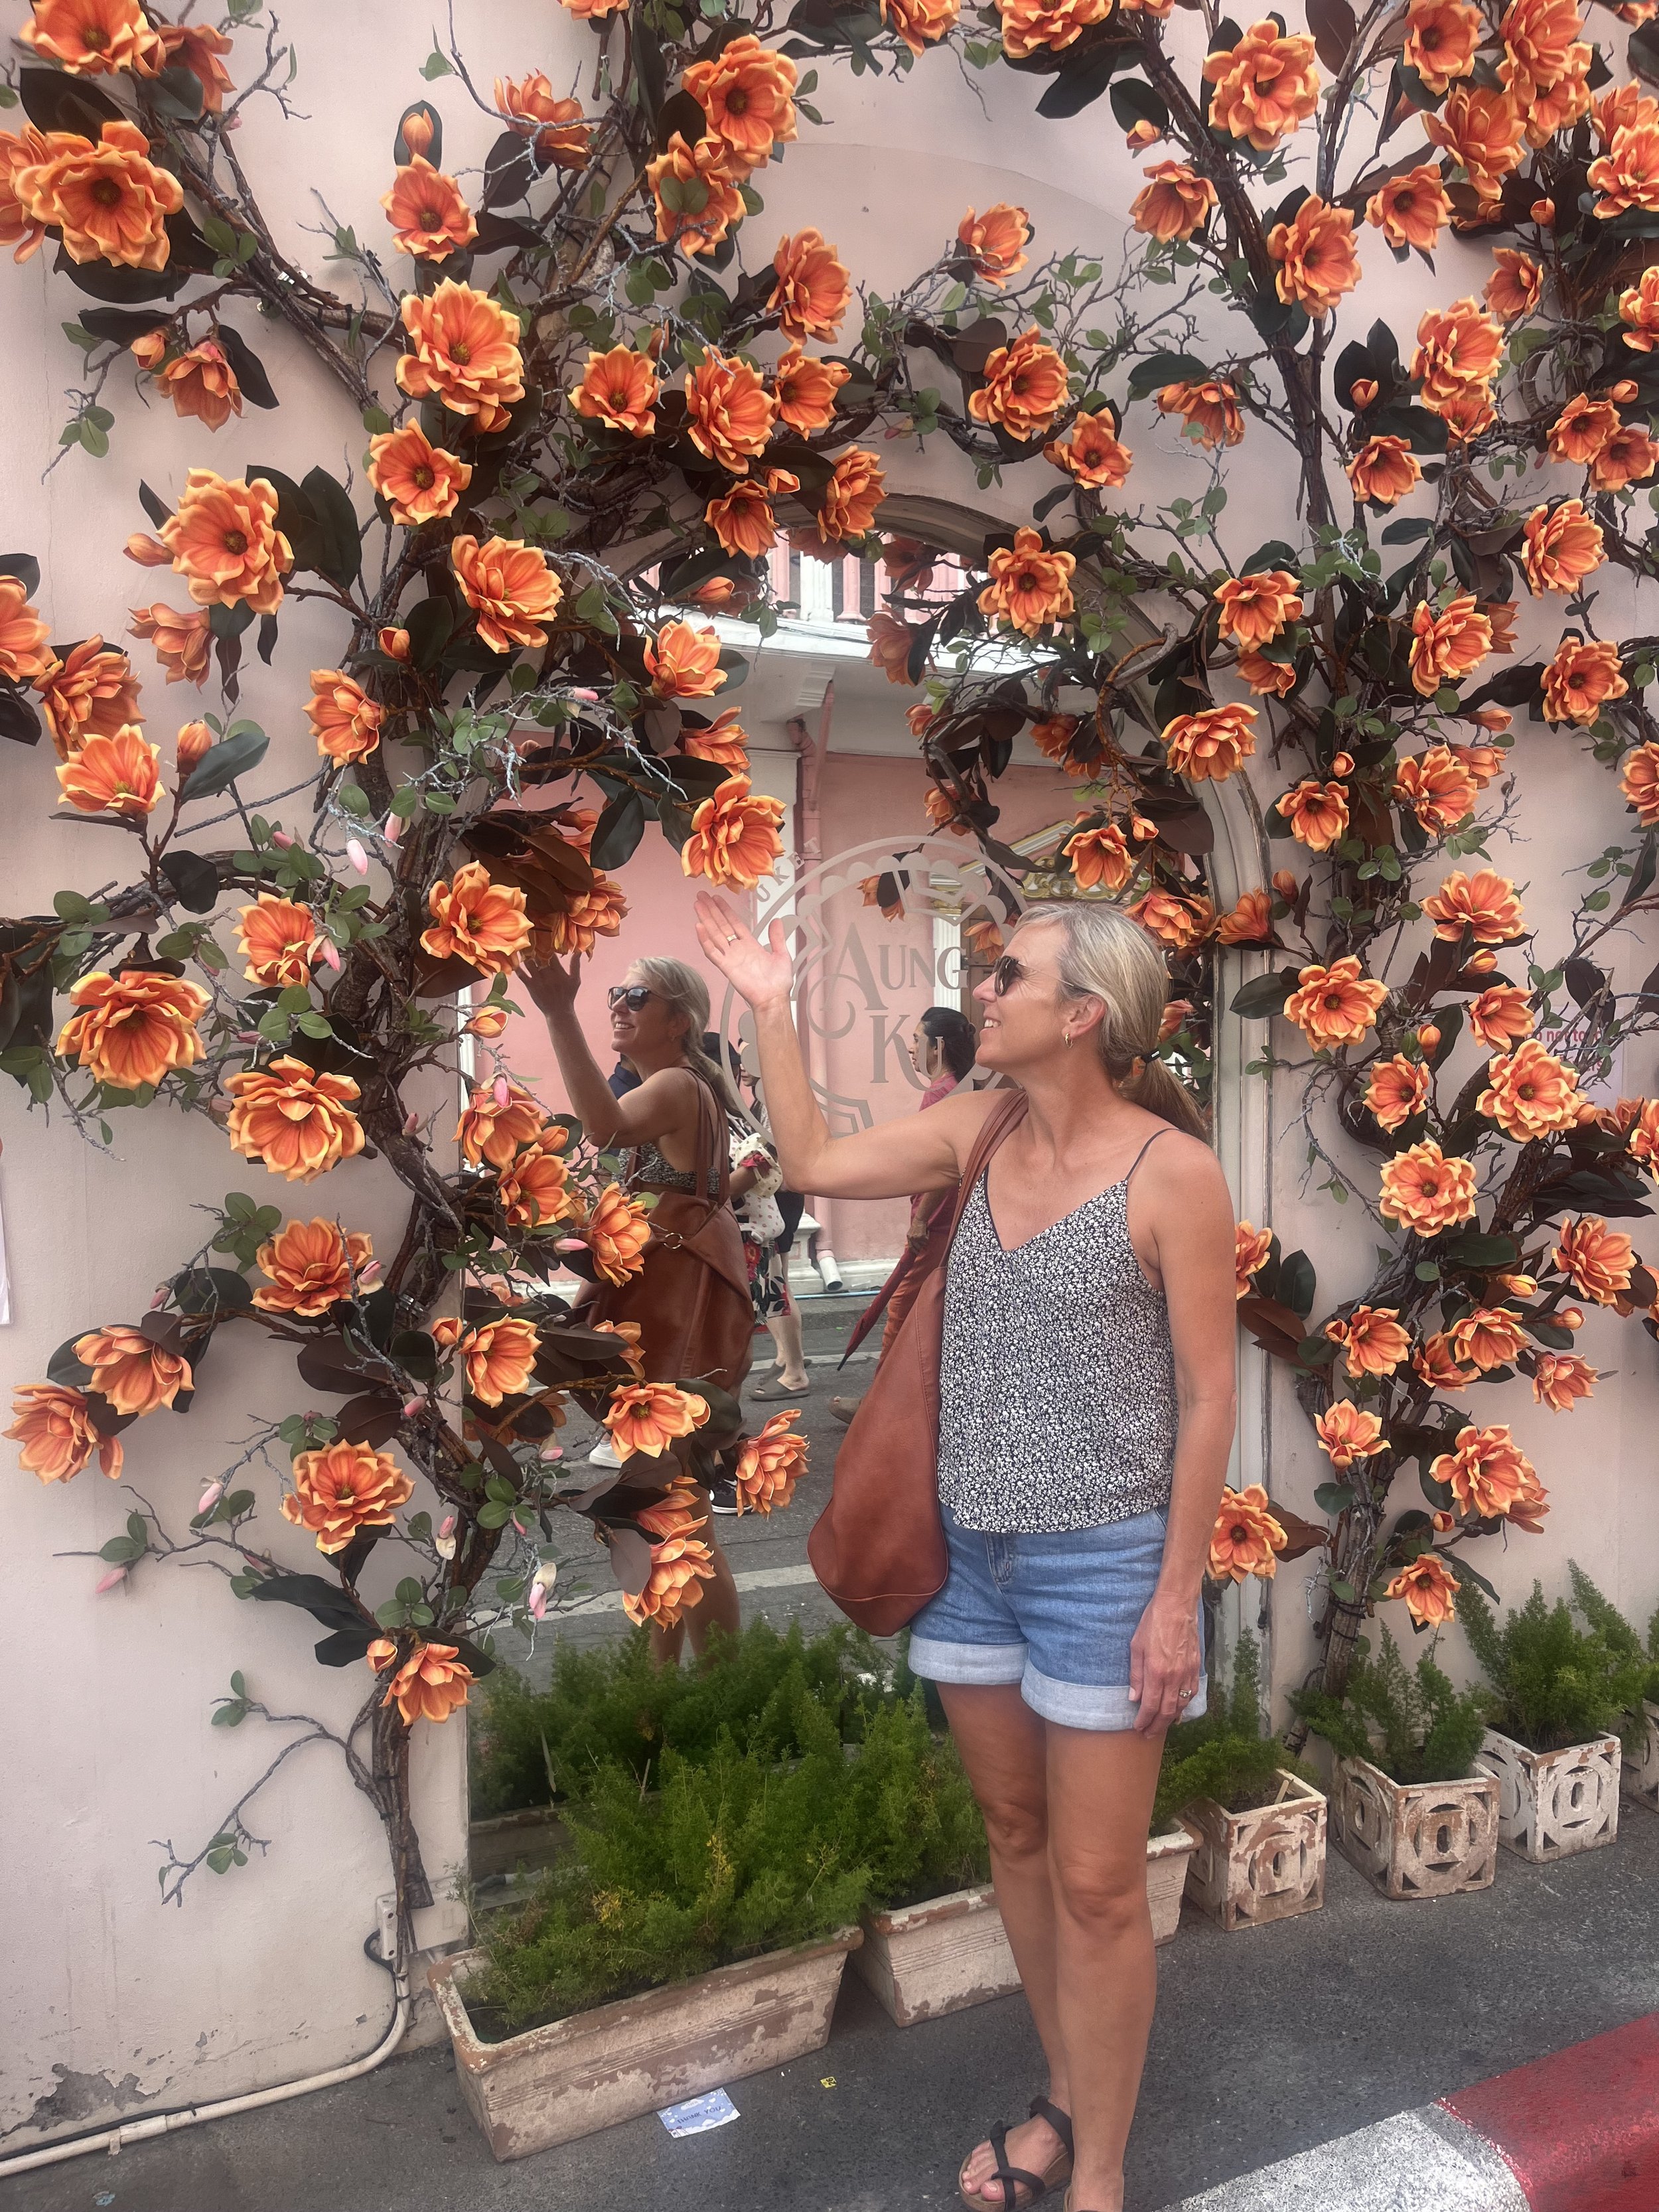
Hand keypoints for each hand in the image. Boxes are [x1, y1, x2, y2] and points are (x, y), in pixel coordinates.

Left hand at [521, 947, 581, 1016]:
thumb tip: (579, 951)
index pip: (551, 954)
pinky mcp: (531, 986)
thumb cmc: (568, 995)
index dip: (546, 946)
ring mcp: (538, 980)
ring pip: (529, 963)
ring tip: (524, 950)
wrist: (559, 1012)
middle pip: (539, 957)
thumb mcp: (575, 980)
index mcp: (558, 971)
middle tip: (531, 942)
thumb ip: (576, 965)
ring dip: (526, 956)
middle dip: (535, 949)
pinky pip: (522, 975)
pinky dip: (517, 968)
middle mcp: (547, 974)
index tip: (543, 940)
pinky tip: (514, 962)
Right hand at [693, 894, 792, 1010]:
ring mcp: (730, 957)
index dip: (725, 910)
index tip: (717, 898)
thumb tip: (777, 920)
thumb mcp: (781, 954)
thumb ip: (777, 937)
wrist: (774, 998)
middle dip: (711, 910)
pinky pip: (713, 952)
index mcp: (750, 945)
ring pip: (715, 934)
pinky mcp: (726, 967)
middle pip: (721, 925)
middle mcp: (738, 949)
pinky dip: (705, 940)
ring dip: (706, 919)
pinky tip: (699, 927)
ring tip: (697, 905)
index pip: (734, 923)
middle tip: (701, 896)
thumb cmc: (778, 981)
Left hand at [1129, 1588, 1201, 1735]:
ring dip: (1171, 1719)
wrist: (1177, 1606)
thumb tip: (1134, 1698)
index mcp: (1156, 1672)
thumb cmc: (1153, 1623)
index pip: (1150, 1706)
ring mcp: (1187, 1673)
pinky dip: (1185, 1705)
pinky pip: (1191, 1693)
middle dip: (1157, 1726)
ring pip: (1181, 1705)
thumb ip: (1136, 1674)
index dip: (1144, 1720)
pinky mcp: (1196, 1667)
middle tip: (1148, 1734)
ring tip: (1162, 1725)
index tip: (1138, 1728)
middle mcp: (1174, 1676)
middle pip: (1167, 1711)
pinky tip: (1178, 1709)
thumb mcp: (1136, 1646)